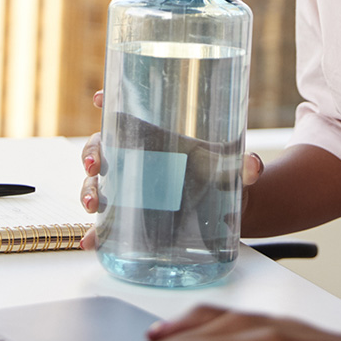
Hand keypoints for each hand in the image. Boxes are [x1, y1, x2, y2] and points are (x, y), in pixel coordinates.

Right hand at [77, 90, 263, 249]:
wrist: (223, 213)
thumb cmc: (220, 177)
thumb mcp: (230, 169)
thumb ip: (243, 167)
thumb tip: (253, 166)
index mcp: (153, 137)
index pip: (124, 112)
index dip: (109, 102)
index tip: (100, 97)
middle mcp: (133, 159)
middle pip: (99, 146)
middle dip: (90, 153)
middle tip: (94, 164)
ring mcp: (127, 188)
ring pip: (95, 183)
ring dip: (87, 192)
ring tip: (93, 205)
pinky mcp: (129, 218)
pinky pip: (104, 223)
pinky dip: (94, 233)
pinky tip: (90, 243)